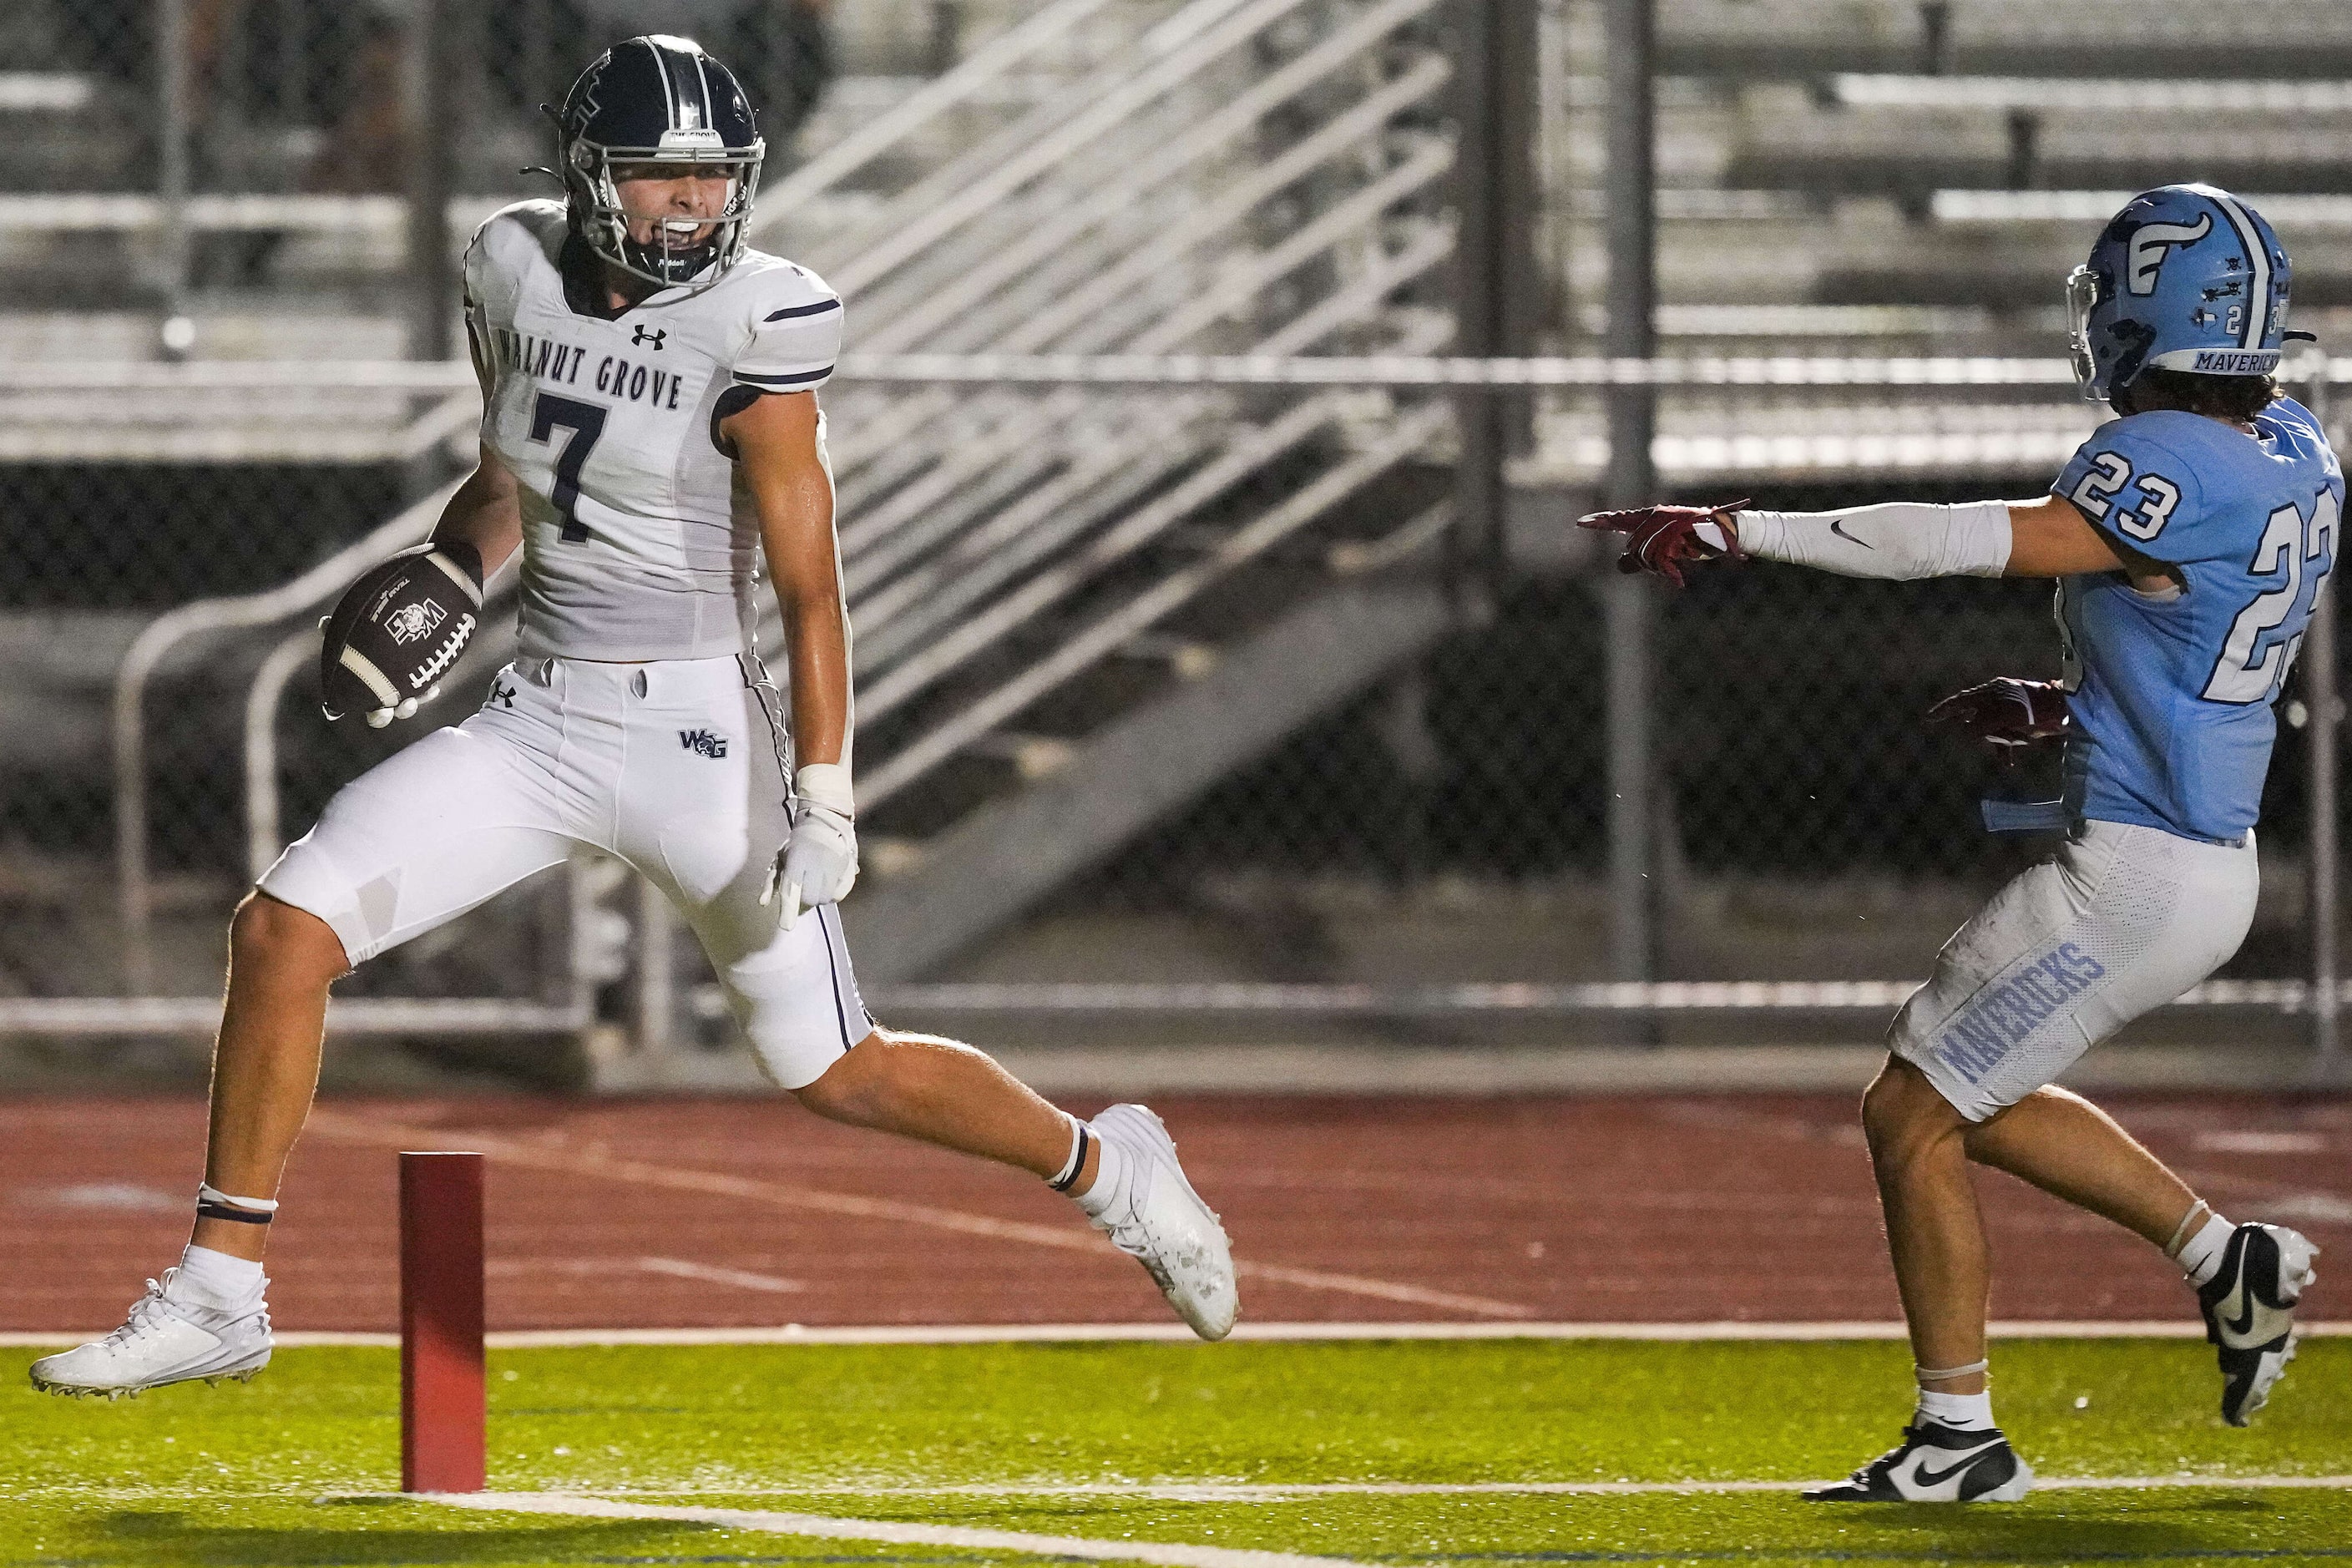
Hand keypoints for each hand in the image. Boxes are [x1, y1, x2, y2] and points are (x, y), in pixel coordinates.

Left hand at [761, 798, 857, 927]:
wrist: (822, 824)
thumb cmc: (796, 845)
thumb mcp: (780, 859)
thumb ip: (771, 882)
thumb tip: (763, 904)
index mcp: (798, 858)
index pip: (792, 888)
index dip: (788, 908)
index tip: (785, 926)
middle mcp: (819, 861)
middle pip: (811, 898)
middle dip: (805, 898)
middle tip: (803, 889)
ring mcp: (836, 865)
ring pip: (826, 898)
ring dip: (818, 897)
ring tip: (815, 883)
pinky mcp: (848, 868)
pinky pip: (839, 894)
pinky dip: (832, 894)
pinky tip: (827, 883)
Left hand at [1575, 499, 1747, 587]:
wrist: (1728, 533)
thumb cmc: (1698, 541)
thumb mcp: (1667, 550)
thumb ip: (1642, 557)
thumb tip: (1620, 565)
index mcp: (1652, 517)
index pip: (1620, 519)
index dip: (1600, 522)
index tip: (1579, 523)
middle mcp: (1657, 515)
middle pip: (1634, 548)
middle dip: (1646, 565)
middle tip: (1666, 569)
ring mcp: (1668, 522)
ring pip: (1646, 555)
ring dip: (1660, 569)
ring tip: (1674, 571)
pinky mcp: (1679, 532)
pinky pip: (1662, 559)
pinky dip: (1669, 573)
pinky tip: (1678, 580)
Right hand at [1927, 677, 2069, 763]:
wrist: (2058, 710)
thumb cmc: (2027, 709)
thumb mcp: (1998, 717)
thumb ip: (1978, 726)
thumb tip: (1964, 734)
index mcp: (1988, 692)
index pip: (1959, 701)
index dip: (1943, 710)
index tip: (1928, 719)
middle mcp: (1995, 700)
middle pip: (1975, 718)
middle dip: (1981, 731)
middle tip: (1993, 736)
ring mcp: (2007, 711)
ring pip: (1990, 731)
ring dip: (1998, 741)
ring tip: (2012, 742)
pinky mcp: (2017, 722)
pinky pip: (2005, 739)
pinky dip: (2006, 751)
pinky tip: (2008, 764)